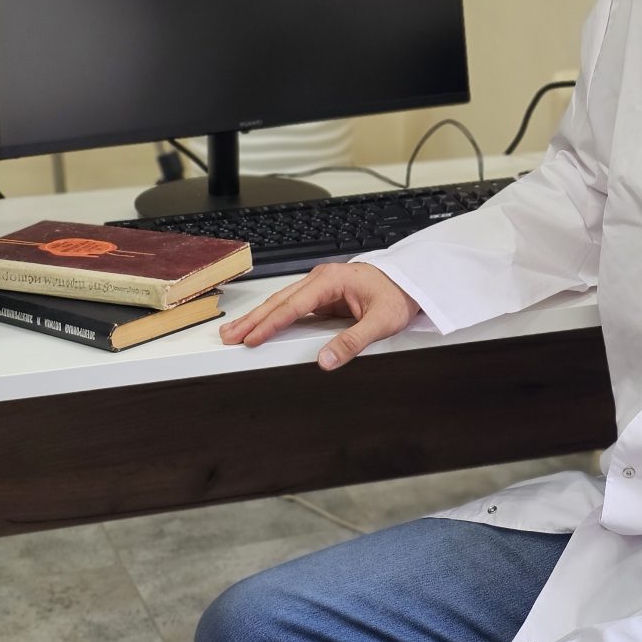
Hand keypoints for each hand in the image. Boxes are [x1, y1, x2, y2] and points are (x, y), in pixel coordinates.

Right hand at [219, 261, 420, 369]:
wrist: (411, 282)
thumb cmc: (397, 295)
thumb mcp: (381, 322)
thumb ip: (353, 342)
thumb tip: (326, 361)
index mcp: (331, 280)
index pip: (293, 305)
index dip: (270, 324)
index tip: (251, 339)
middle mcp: (321, 280)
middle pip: (280, 302)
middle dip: (253, 320)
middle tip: (229, 336)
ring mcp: (320, 287)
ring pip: (282, 303)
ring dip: (259, 318)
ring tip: (235, 333)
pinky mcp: (322, 296)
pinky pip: (292, 307)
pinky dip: (274, 318)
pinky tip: (260, 327)